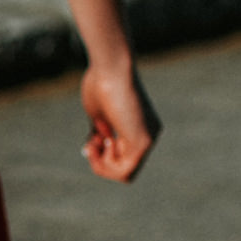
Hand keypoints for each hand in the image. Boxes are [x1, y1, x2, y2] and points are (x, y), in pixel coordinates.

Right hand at [80, 61, 158, 182]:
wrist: (111, 66)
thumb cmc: (101, 82)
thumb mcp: (98, 114)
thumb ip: (101, 132)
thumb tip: (94, 147)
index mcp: (141, 126)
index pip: (124, 157)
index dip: (103, 156)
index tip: (91, 139)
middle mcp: (150, 134)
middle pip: (125, 168)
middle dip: (101, 162)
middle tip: (90, 143)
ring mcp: (149, 139)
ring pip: (125, 174)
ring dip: (101, 166)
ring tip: (92, 144)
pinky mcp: (143, 142)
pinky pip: (124, 172)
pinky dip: (104, 167)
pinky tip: (95, 147)